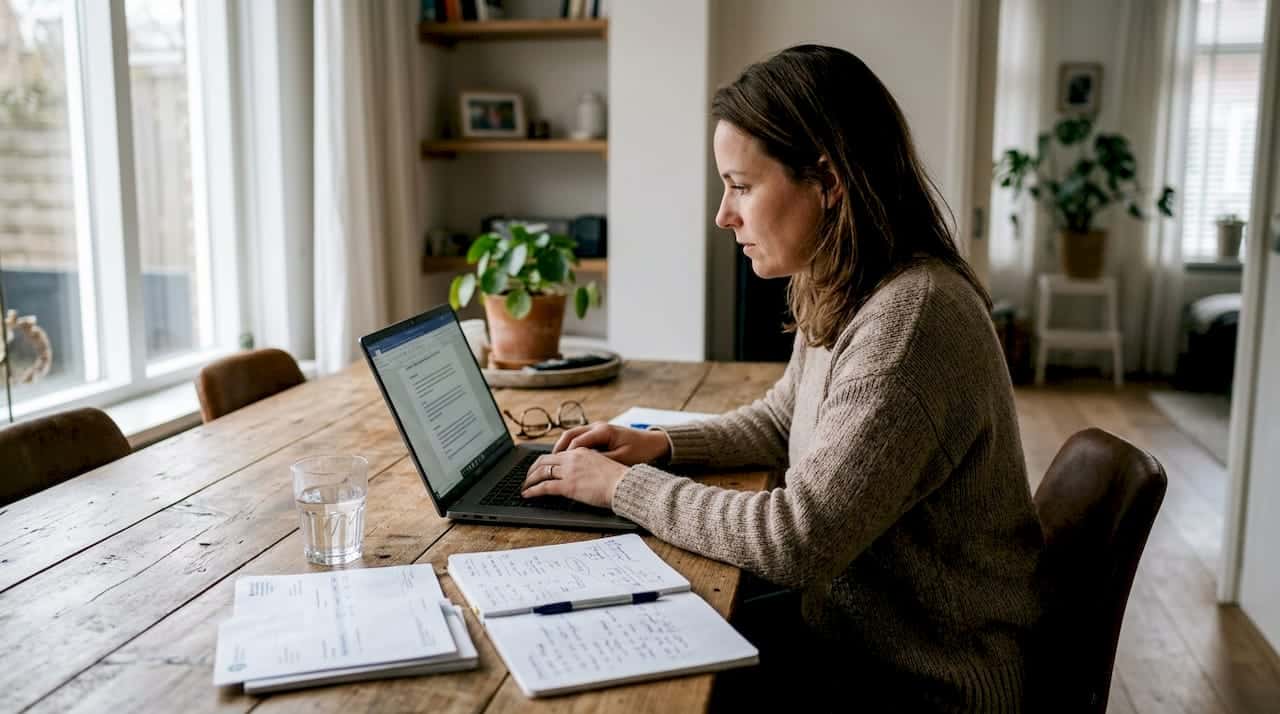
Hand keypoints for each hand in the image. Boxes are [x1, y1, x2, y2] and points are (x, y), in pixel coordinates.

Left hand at [521, 448, 629, 507]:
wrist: (624, 484)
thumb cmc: (618, 478)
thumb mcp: (601, 465)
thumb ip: (588, 466)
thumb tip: (582, 474)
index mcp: (581, 451)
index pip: (557, 454)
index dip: (545, 461)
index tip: (540, 467)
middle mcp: (572, 458)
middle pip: (544, 460)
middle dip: (532, 469)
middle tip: (528, 476)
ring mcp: (569, 471)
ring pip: (541, 472)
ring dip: (530, 480)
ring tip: (524, 486)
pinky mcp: (568, 486)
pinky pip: (544, 487)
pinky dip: (533, 490)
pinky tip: (528, 494)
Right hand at [550, 421, 670, 465]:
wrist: (655, 443)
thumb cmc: (641, 451)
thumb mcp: (621, 459)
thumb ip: (601, 462)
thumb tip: (582, 468)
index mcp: (603, 431)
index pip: (576, 442)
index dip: (565, 456)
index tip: (556, 468)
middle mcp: (598, 426)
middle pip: (570, 435)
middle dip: (558, 449)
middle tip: (547, 464)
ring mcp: (598, 428)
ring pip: (573, 435)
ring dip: (563, 447)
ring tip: (554, 462)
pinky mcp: (600, 433)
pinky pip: (580, 438)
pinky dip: (571, 447)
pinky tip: (567, 459)